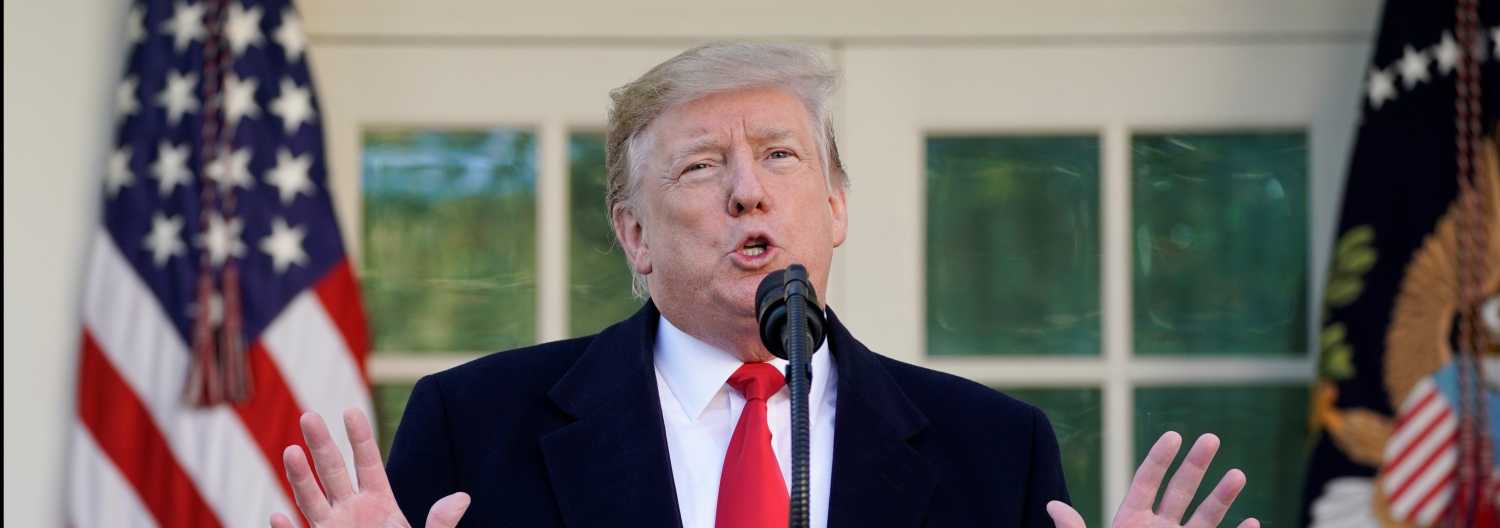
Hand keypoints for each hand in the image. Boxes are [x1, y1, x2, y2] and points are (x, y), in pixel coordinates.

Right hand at [269, 409, 470, 527]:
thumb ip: (440, 523)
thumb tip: (462, 498)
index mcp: (379, 502)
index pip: (368, 463)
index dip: (359, 438)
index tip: (350, 410)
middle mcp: (351, 510)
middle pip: (334, 471)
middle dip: (322, 444)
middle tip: (310, 415)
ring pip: (311, 499)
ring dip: (300, 477)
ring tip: (291, 450)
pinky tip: (276, 517)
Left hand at [1046, 432, 1258, 527]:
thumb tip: (1051, 505)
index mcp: (1131, 520)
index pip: (1146, 482)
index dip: (1159, 459)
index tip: (1174, 436)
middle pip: (1180, 490)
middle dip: (1195, 465)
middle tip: (1211, 438)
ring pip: (1205, 516)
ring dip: (1222, 496)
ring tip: (1237, 474)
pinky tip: (1252, 521)